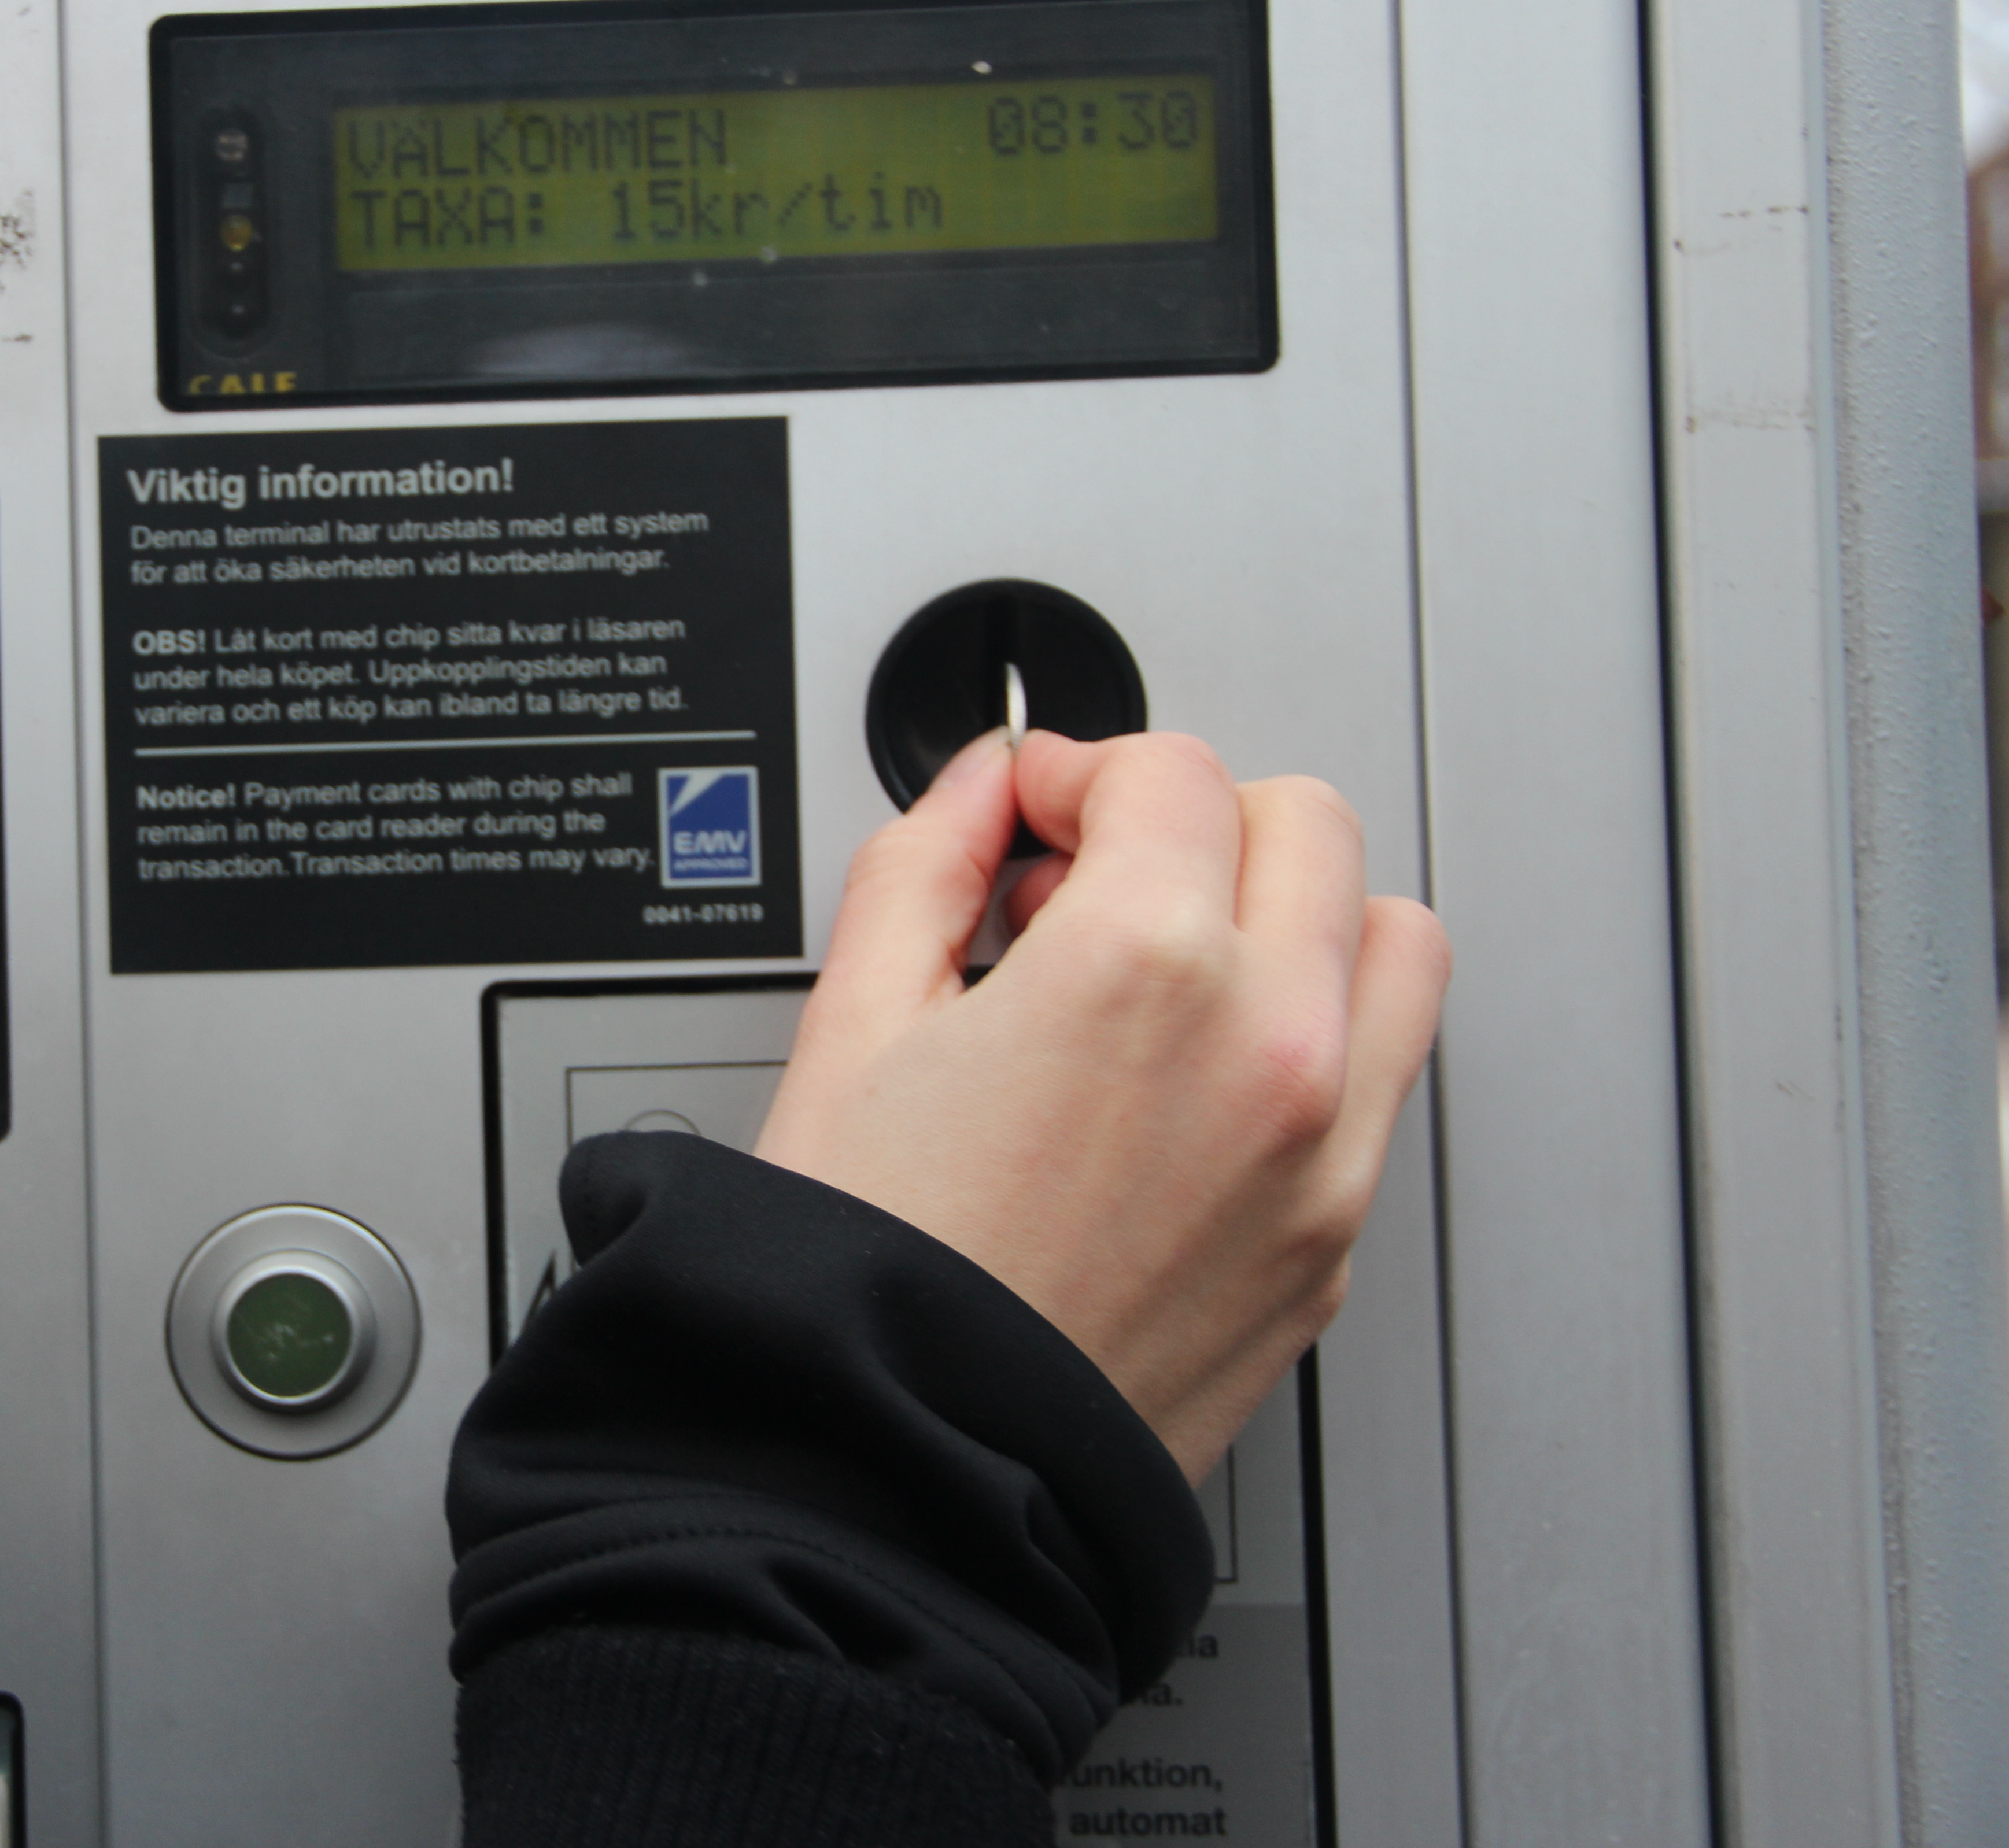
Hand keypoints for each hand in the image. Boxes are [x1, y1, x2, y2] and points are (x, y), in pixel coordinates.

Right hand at [753, 730, 1449, 1480]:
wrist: (908, 1470)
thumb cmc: (868, 1277)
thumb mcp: (851, 1022)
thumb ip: (923, 864)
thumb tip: (978, 792)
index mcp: (1144, 968)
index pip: (1168, 772)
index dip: (1075, 771)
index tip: (1029, 811)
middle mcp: (1269, 1048)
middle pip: (1306, 826)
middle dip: (1195, 819)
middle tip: (1096, 873)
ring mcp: (1323, 1154)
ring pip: (1391, 942)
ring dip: (1294, 914)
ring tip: (1178, 961)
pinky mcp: (1331, 1244)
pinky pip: (1381, 1081)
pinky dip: (1313, 1040)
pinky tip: (1194, 1076)